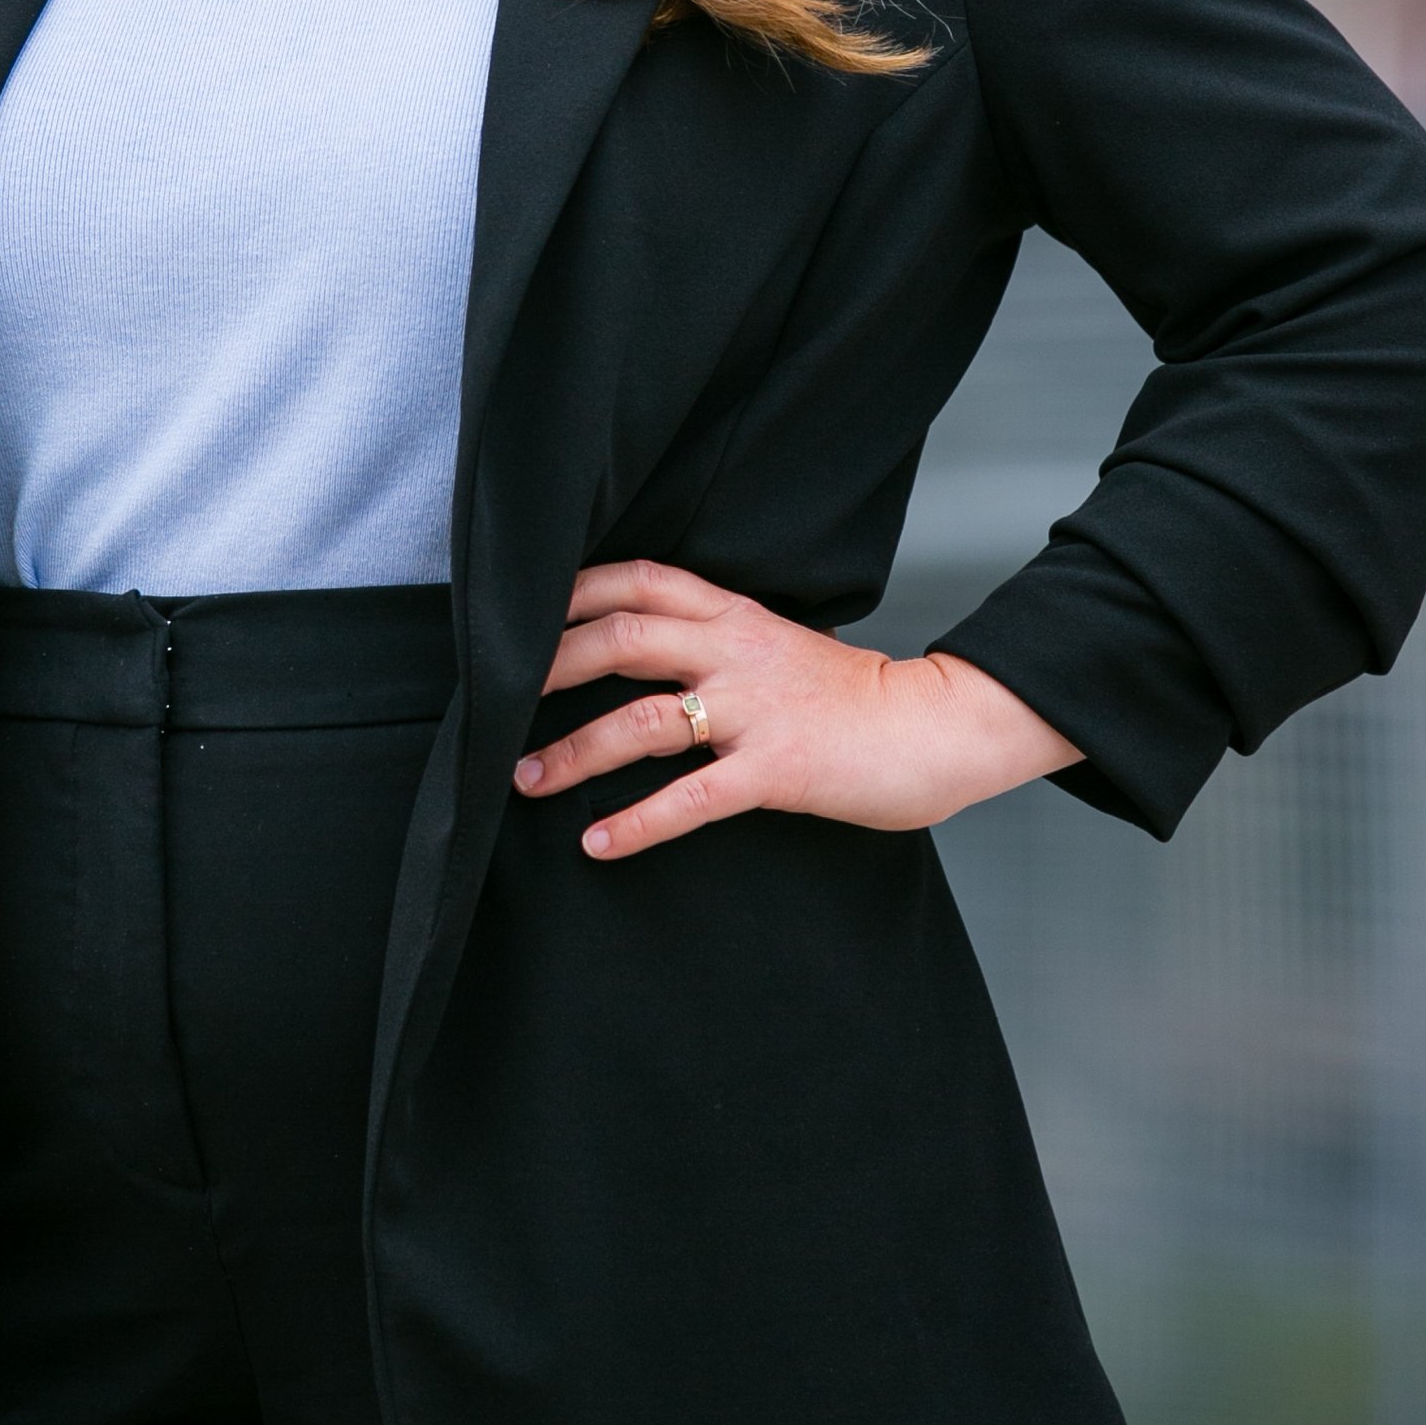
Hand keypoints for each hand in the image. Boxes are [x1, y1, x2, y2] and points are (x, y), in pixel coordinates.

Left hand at [513, 557, 1082, 862]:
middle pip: (621, 638)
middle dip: (548, 667)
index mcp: (735, 614)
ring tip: (525, 780)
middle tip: (492, 700)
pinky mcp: (775, 769)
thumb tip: (638, 650)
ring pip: (641, 721)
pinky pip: (690, 799)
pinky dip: (636, 824)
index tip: (517, 612)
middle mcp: (736, 651)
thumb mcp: (776, 645)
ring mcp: (755, 709)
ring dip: (574, 753)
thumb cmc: (850, 696)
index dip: (574, 592)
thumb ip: (714, 641)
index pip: (640, 581)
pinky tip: (598, 844)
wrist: (933, 726)